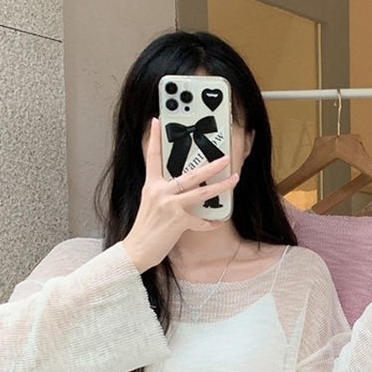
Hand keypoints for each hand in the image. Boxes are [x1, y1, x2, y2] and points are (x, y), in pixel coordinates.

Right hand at [121, 118, 240, 272]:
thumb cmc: (146, 229)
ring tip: (234, 180)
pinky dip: (210, 223)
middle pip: (190, 174)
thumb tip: (183, 188)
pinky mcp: (178, 220)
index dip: (153, 138)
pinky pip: (201, 221)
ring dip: (221, 186)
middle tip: (225, 158)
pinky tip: (216, 222)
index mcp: (151, 185)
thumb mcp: (151, 204)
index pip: (152, 156)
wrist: (137, 249)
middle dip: (210, 165)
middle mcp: (160, 192)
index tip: (156, 121)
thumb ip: (164, 193)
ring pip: (201, 192)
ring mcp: (169, 205)